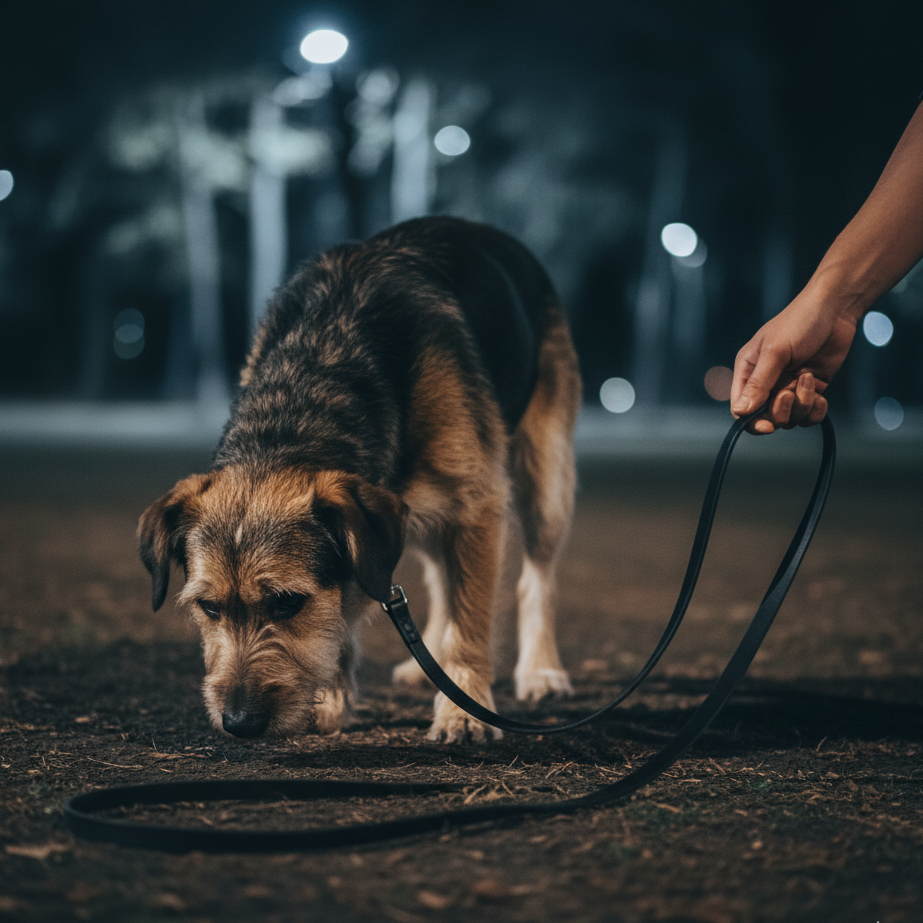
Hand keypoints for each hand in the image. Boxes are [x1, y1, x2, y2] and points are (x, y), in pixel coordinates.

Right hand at [730, 289, 858, 433]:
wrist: (834, 311)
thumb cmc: (798, 323)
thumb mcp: (774, 352)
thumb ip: (758, 383)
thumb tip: (741, 412)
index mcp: (748, 372)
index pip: (741, 408)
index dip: (752, 421)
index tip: (768, 425)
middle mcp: (766, 383)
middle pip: (766, 417)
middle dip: (781, 411)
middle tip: (790, 393)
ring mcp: (789, 387)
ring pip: (790, 418)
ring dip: (802, 405)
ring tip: (808, 379)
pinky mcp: (811, 390)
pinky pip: (809, 414)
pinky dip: (815, 410)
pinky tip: (820, 393)